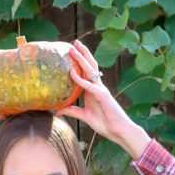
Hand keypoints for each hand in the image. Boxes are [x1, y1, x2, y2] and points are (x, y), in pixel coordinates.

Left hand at [60, 40, 149, 159]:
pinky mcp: (103, 96)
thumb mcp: (83, 116)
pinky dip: (80, 79)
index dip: (79, 62)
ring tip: (73, 48)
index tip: (71, 52)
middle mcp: (97, 86)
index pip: (86, 72)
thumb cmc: (104, 123)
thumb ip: (71, 111)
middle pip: (90, 66)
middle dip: (82, 53)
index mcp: (93, 90)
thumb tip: (56, 111)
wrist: (118, 131)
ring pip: (91, 70)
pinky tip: (72, 73)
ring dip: (82, 58)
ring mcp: (101, 90)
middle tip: (73, 43)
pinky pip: (90, 86)